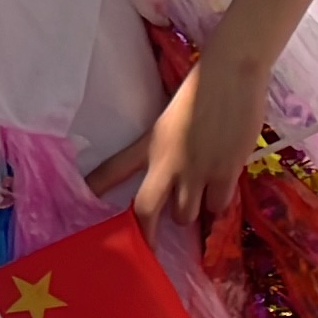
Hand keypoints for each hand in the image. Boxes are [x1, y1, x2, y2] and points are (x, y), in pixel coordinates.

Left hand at [83, 60, 265, 228]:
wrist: (232, 73)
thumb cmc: (206, 86)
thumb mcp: (173, 116)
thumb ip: (170, 143)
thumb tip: (182, 166)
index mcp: (151, 142)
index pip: (115, 168)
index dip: (98, 186)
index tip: (84, 198)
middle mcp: (168, 162)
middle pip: (148, 211)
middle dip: (149, 232)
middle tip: (152, 244)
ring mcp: (196, 171)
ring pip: (187, 216)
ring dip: (193, 212)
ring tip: (201, 200)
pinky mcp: (225, 172)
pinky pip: (218, 206)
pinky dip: (219, 203)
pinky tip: (223, 191)